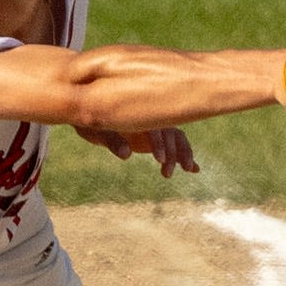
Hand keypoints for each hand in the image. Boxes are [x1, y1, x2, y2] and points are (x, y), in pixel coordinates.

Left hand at [73, 125, 198, 178]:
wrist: (91, 114)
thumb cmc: (91, 121)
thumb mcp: (96, 129)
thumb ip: (112, 141)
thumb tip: (125, 155)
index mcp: (137, 111)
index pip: (154, 126)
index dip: (159, 142)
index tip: (159, 160)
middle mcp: (150, 116)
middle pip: (170, 132)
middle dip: (174, 152)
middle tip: (167, 174)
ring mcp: (156, 125)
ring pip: (176, 137)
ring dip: (183, 153)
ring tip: (187, 170)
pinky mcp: (157, 136)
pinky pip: (175, 143)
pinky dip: (184, 154)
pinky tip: (195, 169)